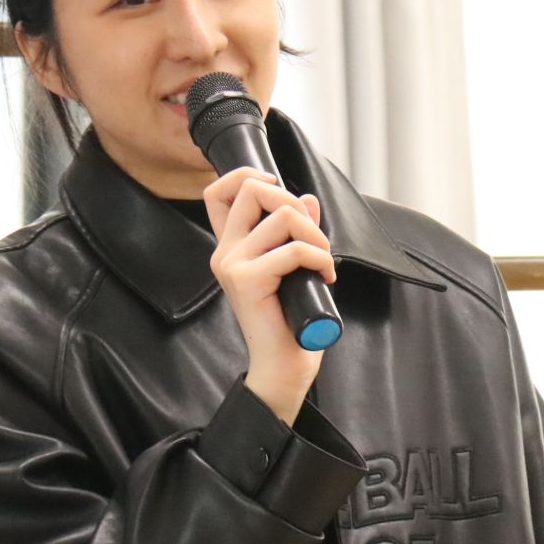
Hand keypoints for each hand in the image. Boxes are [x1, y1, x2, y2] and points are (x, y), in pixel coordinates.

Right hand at [204, 167, 335, 424]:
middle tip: (312, 237)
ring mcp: (232, 265)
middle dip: (295, 203)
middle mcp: (224, 252)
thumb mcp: (295, 268)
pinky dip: (320, 259)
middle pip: (254, 189)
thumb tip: (307, 199)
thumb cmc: (290, 322)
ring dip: (316, 236)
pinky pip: (294, 249)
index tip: (279, 190)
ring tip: (323, 263)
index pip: (218, 192)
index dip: (247, 176)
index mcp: (230, 247)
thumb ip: (297, 232)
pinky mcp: (247, 280)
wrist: (283, 367)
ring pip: (283, 215)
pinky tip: (326, 278)